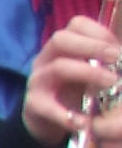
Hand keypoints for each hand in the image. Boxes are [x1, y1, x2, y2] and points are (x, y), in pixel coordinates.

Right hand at [24, 16, 121, 147]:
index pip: (76, 25)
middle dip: (92, 47)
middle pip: (61, 39)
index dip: (100, 33)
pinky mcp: (34, 104)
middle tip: (117, 58)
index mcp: (64, 46)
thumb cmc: (76, 90)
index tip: (118, 49)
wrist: (49, 120)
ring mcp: (38, 80)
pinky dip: (66, 115)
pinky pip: (46, 106)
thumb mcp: (92, 69)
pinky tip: (84, 123)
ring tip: (111, 84)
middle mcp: (47, 58)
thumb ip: (107, 59)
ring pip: (58, 67)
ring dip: (88, 73)